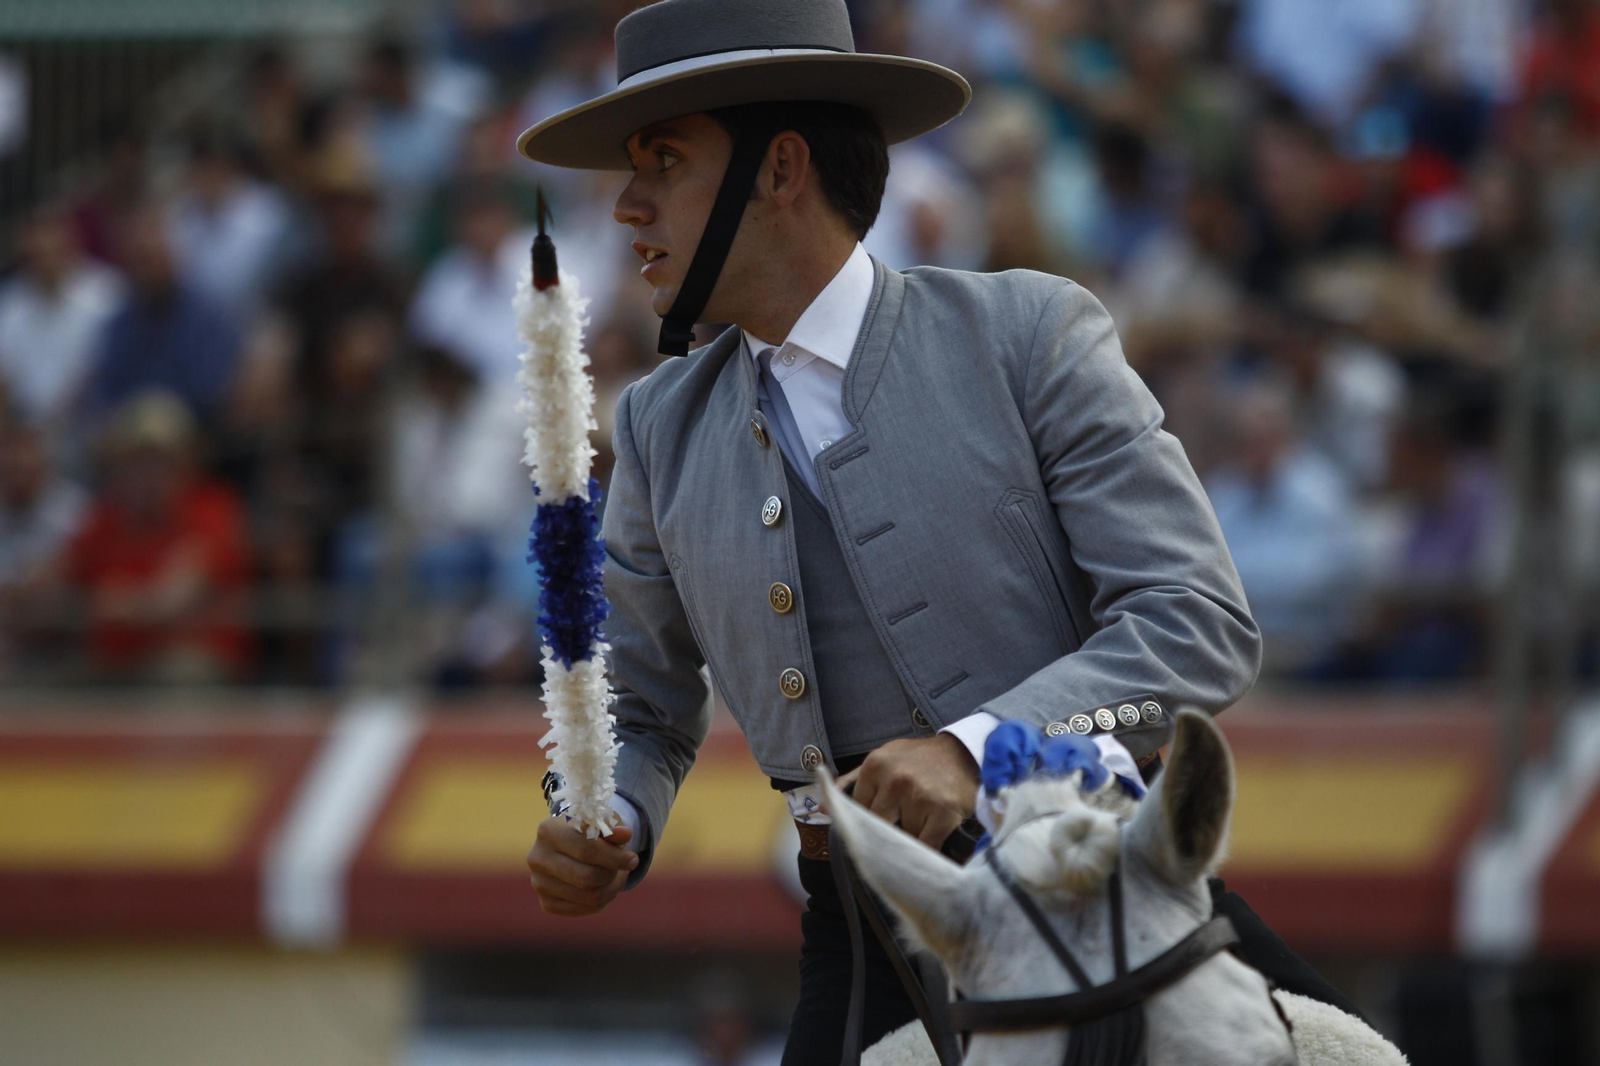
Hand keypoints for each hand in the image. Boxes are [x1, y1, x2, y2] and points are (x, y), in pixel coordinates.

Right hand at [526, 817, 637, 916]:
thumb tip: (626, 834)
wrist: (569, 846)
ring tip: (617, 877)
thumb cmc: (589, 831)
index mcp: (548, 830)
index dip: (615, 857)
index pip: (587, 850)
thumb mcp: (602, 823)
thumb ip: (613, 828)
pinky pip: (583, 909)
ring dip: (611, 888)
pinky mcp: (546, 903)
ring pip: (588, 897)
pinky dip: (601, 901)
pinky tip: (603, 888)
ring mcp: (539, 883)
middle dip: (612, 874)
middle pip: (587, 878)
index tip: (633, 859)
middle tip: (624, 868)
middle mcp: (537, 858)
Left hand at [832, 734, 979, 848]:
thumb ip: (852, 782)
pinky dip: (927, 851)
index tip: (875, 829)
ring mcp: (919, 797)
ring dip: (910, 839)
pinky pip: (925, 846)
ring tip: (922, 825)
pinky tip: (931, 840)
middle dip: (887, 834)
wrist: (967, 753)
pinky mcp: (942, 813)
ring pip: (902, 839)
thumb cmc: (921, 760)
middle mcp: (895, 780)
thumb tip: (822, 808)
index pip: (857, 811)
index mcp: (875, 765)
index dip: (866, 824)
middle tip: (897, 834)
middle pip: (876, 827)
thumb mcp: (884, 759)